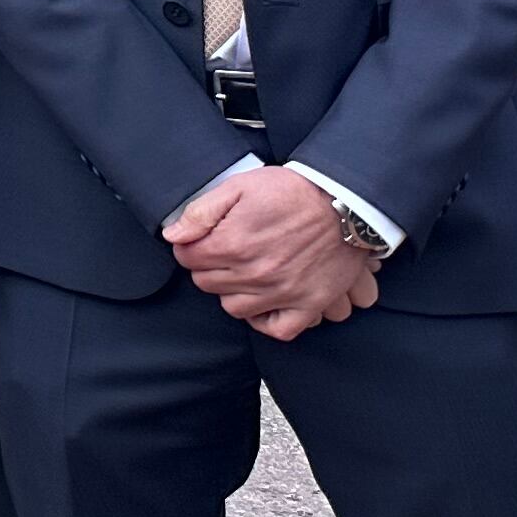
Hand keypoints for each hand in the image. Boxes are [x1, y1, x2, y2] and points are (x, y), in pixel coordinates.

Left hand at [167, 166, 378, 336]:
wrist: (343, 204)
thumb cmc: (291, 192)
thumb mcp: (239, 186)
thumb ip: (201, 212)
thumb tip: (173, 235)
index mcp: (233, 243)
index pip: (187, 258)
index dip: (189, 246)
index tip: (201, 241)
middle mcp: (255, 273)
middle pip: (207, 283)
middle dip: (208, 267)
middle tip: (223, 253)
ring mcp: (282, 292)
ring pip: (234, 308)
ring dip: (232, 292)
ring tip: (243, 273)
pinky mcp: (308, 304)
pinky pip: (277, 330)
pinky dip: (266, 320)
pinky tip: (264, 301)